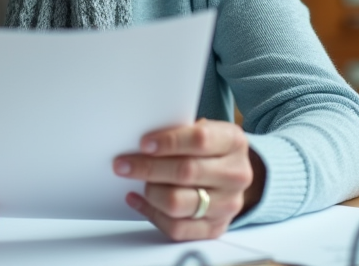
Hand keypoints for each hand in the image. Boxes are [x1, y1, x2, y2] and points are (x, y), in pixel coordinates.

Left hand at [113, 118, 265, 240]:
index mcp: (233, 142)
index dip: (168, 142)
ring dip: (150, 192)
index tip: (143, 143)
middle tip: (122, 164)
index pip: (200, 140)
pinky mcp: (215, 228)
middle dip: (148, 167)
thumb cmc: (209, 149)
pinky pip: (176, 228)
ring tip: (136, 182)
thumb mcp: (204, 130)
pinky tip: (138, 199)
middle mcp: (235, 174)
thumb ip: (179, 132)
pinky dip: (150, 213)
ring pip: (178, 202)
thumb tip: (141, 142)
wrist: (232, 176)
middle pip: (186, 172)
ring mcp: (227, 205)